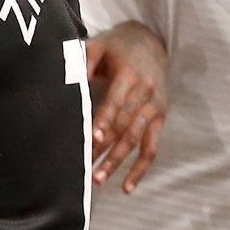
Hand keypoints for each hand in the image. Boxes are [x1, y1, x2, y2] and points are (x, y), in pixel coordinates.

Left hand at [87, 22, 167, 192]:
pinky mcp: (160, 118)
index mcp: (129, 75)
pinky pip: (152, 148)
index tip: (93, 139)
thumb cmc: (117, 47)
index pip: (116, 102)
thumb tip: (69, 83)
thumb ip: (84, 62)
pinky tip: (127, 186)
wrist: (150, 42)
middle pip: (124, 126)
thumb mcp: (98, 46)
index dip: (105, 121)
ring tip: (99, 178)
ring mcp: (155, 108)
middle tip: (87, 168)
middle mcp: (145, 93)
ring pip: (136, 140)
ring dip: (118, 161)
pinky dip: (141, 168)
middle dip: (106, 148)